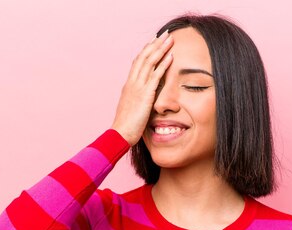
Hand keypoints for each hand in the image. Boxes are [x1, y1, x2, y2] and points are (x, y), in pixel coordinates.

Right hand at [111, 29, 173, 145]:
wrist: (120, 134)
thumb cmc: (126, 126)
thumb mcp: (131, 109)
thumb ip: (137, 101)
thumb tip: (143, 101)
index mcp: (128, 86)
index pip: (137, 63)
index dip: (146, 51)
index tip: (154, 41)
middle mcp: (132, 83)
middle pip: (143, 57)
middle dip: (154, 44)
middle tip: (164, 34)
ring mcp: (137, 87)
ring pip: (149, 62)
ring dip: (160, 49)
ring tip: (170, 39)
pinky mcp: (145, 94)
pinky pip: (155, 75)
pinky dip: (163, 64)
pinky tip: (171, 56)